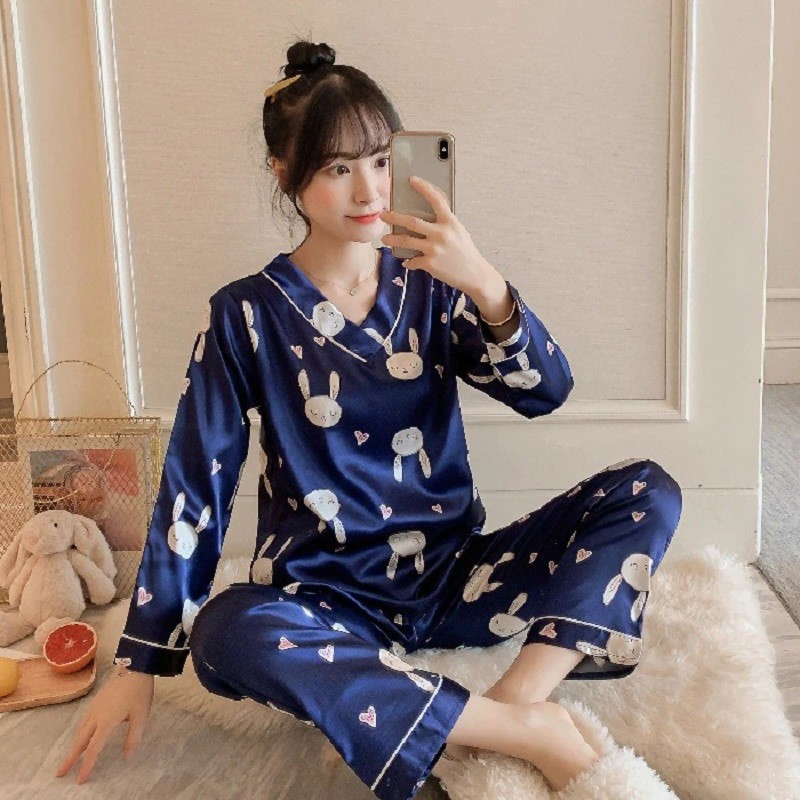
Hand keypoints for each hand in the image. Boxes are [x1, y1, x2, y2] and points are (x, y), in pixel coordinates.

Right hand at [54, 668, 153, 783]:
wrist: (135, 666)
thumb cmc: (140, 692)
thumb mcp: (141, 715)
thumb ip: (133, 737)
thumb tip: (127, 756)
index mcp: (106, 721)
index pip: (94, 748)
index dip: (87, 765)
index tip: (80, 780)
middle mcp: (96, 716)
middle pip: (80, 741)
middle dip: (70, 758)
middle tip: (59, 774)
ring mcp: (94, 707)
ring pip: (80, 731)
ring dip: (74, 746)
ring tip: (69, 759)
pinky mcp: (96, 701)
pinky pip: (84, 722)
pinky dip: (80, 734)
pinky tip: (82, 737)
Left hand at [379, 176, 491, 296]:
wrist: (474, 274)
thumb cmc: (466, 252)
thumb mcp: (458, 232)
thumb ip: (444, 224)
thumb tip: (425, 219)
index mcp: (450, 222)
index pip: (436, 200)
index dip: (424, 188)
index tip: (412, 179)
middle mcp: (441, 233)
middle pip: (412, 222)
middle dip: (394, 218)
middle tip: (383, 215)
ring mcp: (434, 249)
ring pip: (406, 241)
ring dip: (392, 240)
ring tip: (385, 239)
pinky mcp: (430, 264)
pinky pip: (413, 261)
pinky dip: (409, 261)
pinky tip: (407, 261)